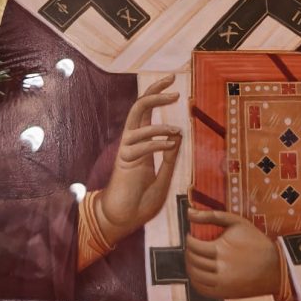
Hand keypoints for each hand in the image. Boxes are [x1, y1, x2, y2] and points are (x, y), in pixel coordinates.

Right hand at [97, 75, 181, 244]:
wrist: (122, 221)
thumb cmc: (140, 203)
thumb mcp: (163, 178)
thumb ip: (170, 158)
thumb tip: (178, 136)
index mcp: (142, 144)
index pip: (147, 113)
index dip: (157, 96)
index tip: (174, 86)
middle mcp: (133, 143)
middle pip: (139, 107)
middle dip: (154, 91)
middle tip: (171, 80)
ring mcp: (127, 151)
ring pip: (138, 122)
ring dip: (159, 123)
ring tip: (177, 130)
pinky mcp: (124, 162)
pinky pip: (140, 146)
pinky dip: (157, 142)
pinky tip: (170, 145)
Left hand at [185, 209, 281, 299]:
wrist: (275, 267)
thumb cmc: (256, 241)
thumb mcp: (238, 222)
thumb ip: (212, 215)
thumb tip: (188, 212)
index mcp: (220, 249)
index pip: (193, 246)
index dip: (189, 240)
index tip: (191, 236)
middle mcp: (219, 268)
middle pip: (192, 260)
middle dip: (189, 251)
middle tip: (192, 246)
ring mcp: (221, 283)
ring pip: (195, 276)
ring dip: (190, 265)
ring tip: (194, 258)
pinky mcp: (224, 294)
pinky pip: (202, 290)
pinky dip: (195, 281)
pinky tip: (199, 272)